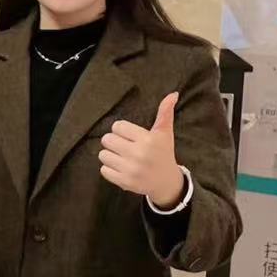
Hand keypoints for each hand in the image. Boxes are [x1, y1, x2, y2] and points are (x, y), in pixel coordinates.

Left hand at [99, 92, 185, 207]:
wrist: (166, 182)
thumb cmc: (163, 153)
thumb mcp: (165, 133)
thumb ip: (165, 113)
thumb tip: (173, 94)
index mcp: (148, 140)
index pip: (117, 126)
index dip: (122, 130)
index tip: (130, 136)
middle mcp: (139, 154)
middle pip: (107, 139)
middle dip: (113, 142)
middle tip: (123, 146)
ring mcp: (131, 169)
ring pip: (103, 155)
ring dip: (110, 155)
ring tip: (121, 157)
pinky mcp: (124, 182)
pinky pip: (103, 170)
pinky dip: (109, 169)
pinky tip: (121, 168)